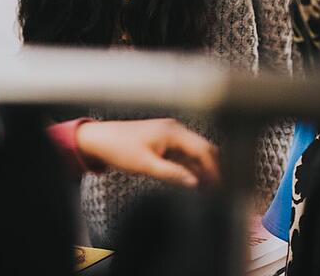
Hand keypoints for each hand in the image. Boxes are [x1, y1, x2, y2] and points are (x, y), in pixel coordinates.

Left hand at [75, 118, 219, 187]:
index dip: (215, 169)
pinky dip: (190, 167)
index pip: (203, 149)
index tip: (222, 186)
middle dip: (213, 167)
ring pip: (194, 153)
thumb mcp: (146, 164)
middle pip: (203, 149)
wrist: (98, 139)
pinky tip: (195, 181)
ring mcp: (170, 135)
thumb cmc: (119, 148)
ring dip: (202, 168)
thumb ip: (172, 174)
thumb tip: (195, 183)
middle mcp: (175, 130)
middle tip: (222, 188)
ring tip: (212, 189)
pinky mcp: (164, 142)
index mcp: (173, 131)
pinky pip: (183, 155)